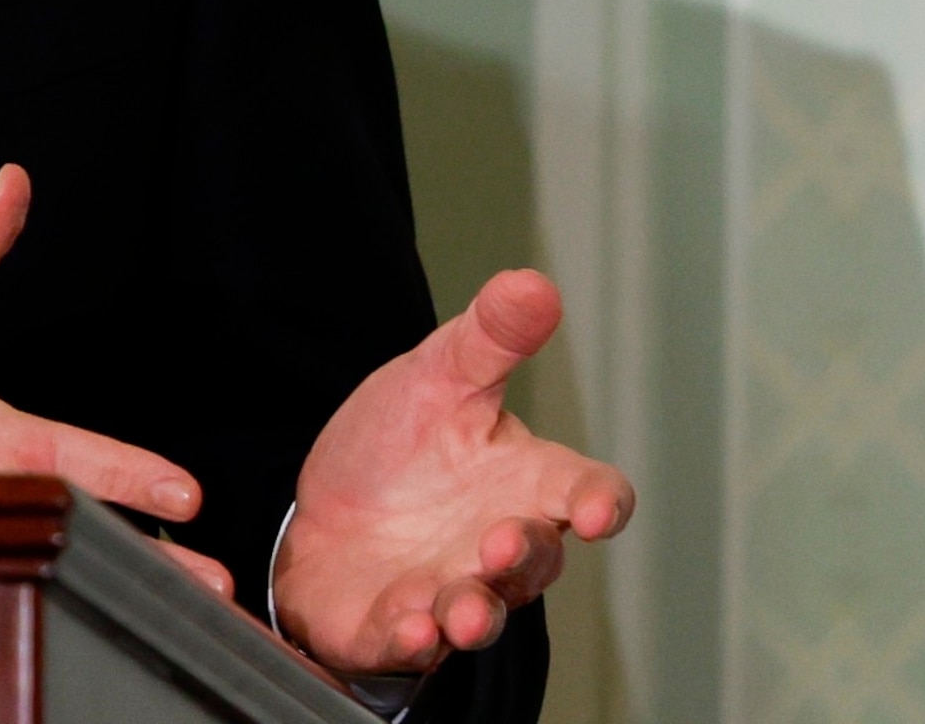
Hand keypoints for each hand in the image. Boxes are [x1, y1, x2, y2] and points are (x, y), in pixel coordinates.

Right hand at [0, 165, 235, 599]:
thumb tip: (10, 186)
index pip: (48, 454)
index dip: (118, 472)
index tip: (184, 492)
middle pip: (65, 528)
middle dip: (141, 554)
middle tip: (212, 578)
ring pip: (50, 570)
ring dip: (120, 586)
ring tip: (193, 600)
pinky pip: (21, 589)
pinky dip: (75, 603)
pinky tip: (124, 613)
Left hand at [273, 269, 636, 677]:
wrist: (322, 507)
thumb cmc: (400, 446)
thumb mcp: (435, 376)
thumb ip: (488, 338)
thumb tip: (535, 282)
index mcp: (523, 482)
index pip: (587, 492)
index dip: (602, 502)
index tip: (601, 509)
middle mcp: (497, 546)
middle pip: (535, 560)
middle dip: (522, 556)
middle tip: (501, 543)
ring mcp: (449, 590)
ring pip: (479, 611)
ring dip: (472, 613)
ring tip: (455, 610)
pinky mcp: (392, 625)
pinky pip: (409, 642)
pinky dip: (408, 637)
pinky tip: (403, 625)